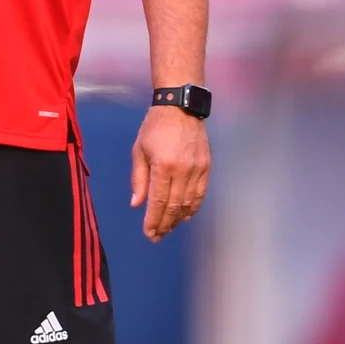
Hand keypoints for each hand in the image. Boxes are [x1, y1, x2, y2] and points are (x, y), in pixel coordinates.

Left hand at [131, 105, 210, 241]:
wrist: (180, 106)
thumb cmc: (155, 127)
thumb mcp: (139, 150)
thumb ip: (139, 178)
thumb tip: (137, 204)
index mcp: (163, 165)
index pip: (159, 200)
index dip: (153, 220)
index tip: (149, 233)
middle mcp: (183, 170)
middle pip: (174, 205)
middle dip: (165, 224)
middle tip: (157, 236)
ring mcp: (197, 168)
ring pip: (189, 202)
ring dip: (178, 219)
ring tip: (169, 228)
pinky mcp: (207, 166)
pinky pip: (201, 192)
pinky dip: (194, 206)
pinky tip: (186, 216)